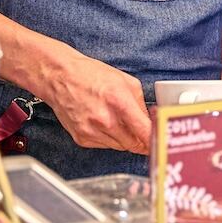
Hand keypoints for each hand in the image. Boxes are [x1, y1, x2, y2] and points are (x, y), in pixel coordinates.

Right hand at [35, 55, 156, 153]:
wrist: (60, 77)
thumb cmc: (91, 75)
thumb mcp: (125, 81)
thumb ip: (141, 104)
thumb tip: (151, 121)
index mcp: (119, 102)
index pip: (144, 133)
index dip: (155, 141)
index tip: (160, 143)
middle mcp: (105, 119)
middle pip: (133, 144)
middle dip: (141, 139)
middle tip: (142, 131)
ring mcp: (91, 131)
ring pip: (120, 147)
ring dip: (125, 138)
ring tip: (118, 121)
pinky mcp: (81, 138)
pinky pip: (104, 145)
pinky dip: (109, 138)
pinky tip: (104, 123)